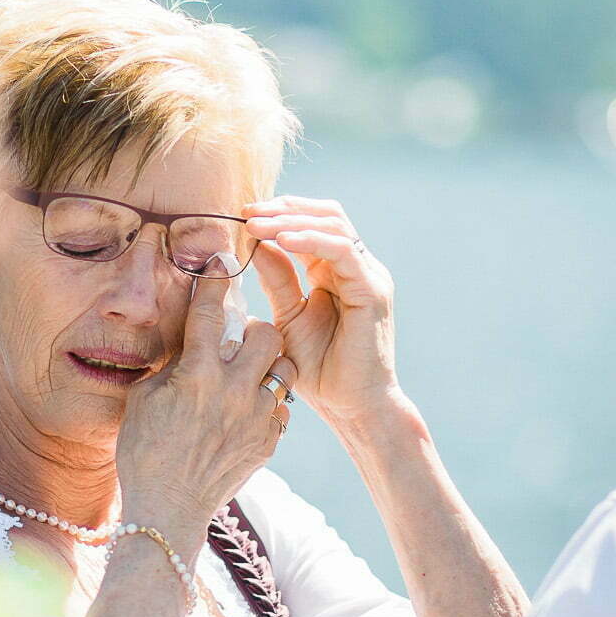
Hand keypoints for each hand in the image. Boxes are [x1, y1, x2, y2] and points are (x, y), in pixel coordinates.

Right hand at [116, 270, 292, 538]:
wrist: (168, 509)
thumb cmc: (144, 453)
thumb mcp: (145, 400)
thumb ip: (172, 365)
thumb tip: (188, 341)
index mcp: (196, 375)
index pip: (208, 312)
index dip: (214, 279)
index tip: (221, 256)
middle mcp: (232, 391)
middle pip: (266, 334)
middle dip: (255, 330)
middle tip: (239, 342)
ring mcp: (256, 417)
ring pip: (285, 369)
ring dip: (269, 365)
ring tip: (251, 376)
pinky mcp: (269, 440)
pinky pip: (282, 407)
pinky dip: (268, 404)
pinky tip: (248, 413)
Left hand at [244, 195, 399, 426]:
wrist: (351, 407)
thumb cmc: (321, 371)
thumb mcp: (289, 317)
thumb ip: (278, 280)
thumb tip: (256, 246)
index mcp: (336, 272)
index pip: (311, 224)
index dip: (278, 214)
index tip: (242, 216)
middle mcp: (356, 268)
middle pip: (325, 215)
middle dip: (283, 209)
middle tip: (247, 212)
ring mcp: (368, 276)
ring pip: (333, 225)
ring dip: (291, 220)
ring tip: (257, 224)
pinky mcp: (373, 290)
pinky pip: (342, 251)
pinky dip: (310, 240)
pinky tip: (281, 241)